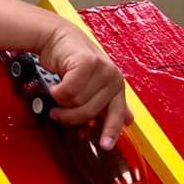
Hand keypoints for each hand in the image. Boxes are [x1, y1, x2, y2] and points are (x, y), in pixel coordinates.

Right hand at [37, 20, 132, 149]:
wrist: (58, 38)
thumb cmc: (72, 61)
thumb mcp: (93, 84)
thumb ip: (107, 102)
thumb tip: (126, 120)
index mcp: (116, 86)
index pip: (116, 114)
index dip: (110, 131)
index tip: (105, 145)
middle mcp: (113, 78)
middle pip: (89, 112)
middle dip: (70, 114)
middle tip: (58, 111)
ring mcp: (103, 69)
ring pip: (77, 102)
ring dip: (61, 100)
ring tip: (59, 90)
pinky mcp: (88, 63)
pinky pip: (68, 91)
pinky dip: (57, 90)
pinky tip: (56, 83)